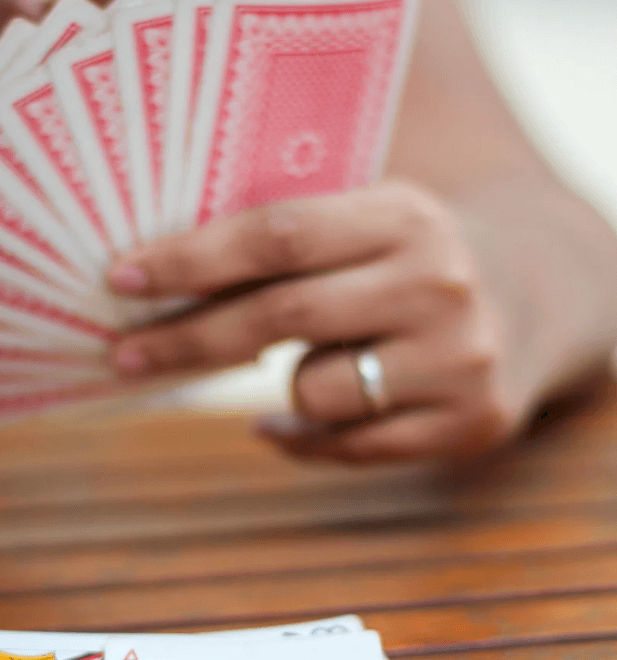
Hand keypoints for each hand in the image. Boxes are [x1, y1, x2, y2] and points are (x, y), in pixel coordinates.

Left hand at [106, 181, 526, 463]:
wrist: (536, 296)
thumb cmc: (412, 258)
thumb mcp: (370, 221)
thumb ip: (287, 244)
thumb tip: (160, 279)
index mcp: (402, 214)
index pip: (278, 233)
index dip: (192, 259)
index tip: (123, 280)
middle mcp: (436, 283)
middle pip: (282, 313)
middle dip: (189, 339)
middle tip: (126, 356)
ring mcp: (459, 358)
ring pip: (314, 390)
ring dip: (287, 384)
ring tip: (315, 362)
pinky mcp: (469, 421)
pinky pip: (347, 445)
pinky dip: (303, 434)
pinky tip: (290, 417)